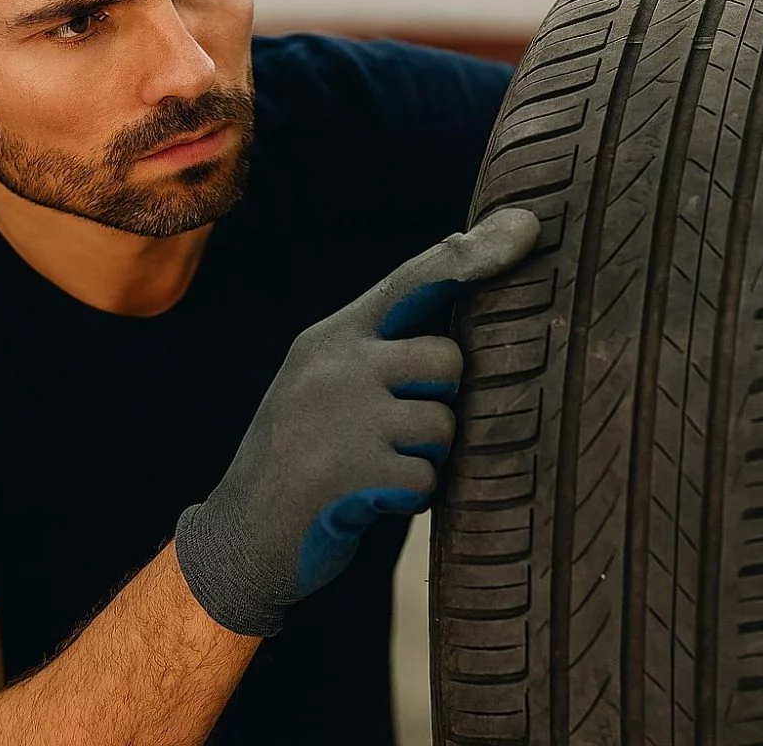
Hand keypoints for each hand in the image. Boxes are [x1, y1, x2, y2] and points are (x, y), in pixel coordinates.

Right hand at [174, 208, 541, 635]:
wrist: (238, 537)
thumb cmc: (300, 460)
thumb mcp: (321, 386)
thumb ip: (377, 352)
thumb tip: (458, 325)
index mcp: (330, 338)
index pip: (412, 282)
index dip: (472, 255)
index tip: (525, 226)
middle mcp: (335, 365)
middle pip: (448, 360)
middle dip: (440, 402)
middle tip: (394, 435)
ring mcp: (342, 416)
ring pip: (443, 425)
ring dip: (424, 458)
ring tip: (374, 471)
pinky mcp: (351, 471)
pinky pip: (427, 479)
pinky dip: (409, 498)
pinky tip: (367, 501)